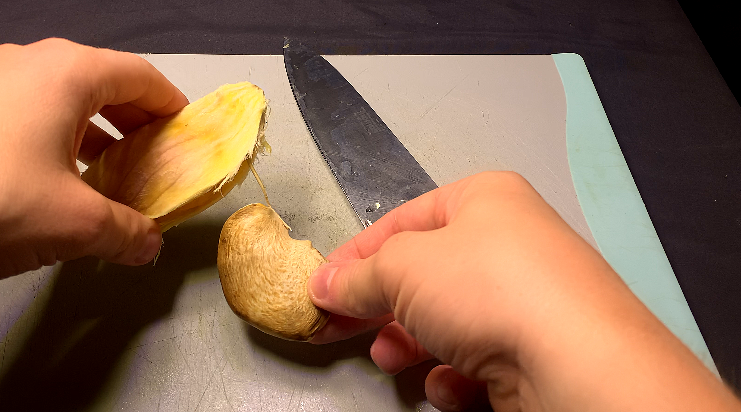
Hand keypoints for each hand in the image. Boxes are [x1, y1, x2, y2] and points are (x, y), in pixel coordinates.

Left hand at [0, 38, 187, 285]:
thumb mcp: (73, 224)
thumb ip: (126, 232)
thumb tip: (149, 245)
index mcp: (68, 73)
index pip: (142, 77)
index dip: (174, 108)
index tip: (189, 139)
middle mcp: (30, 64)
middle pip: (104, 86)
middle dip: (136, 127)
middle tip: (154, 166)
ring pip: (63, 102)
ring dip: (96, 138)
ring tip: (109, 180)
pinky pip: (27, 115)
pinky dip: (55, 142)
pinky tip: (54, 184)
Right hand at [308, 171, 739, 410]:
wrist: (574, 360)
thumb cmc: (486, 288)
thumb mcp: (403, 268)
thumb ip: (358, 276)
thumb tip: (323, 285)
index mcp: (485, 199)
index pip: (402, 221)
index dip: (355, 255)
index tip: (320, 288)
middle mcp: (512, 241)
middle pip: (426, 274)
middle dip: (383, 306)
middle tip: (345, 330)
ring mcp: (530, 298)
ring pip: (451, 320)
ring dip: (414, 343)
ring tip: (394, 361)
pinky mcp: (540, 349)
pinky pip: (483, 356)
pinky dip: (458, 374)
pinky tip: (452, 386)